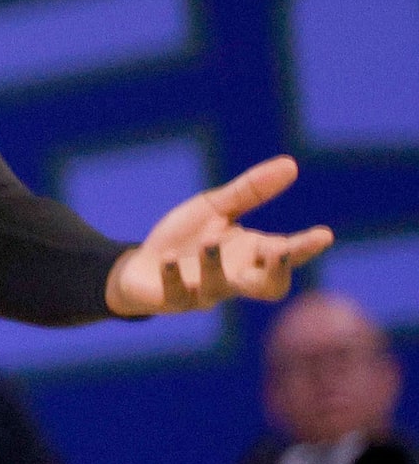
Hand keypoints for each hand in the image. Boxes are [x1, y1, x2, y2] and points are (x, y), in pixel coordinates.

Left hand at [104, 156, 330, 315]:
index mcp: (251, 254)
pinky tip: (168, 259)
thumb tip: (291, 164)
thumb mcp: (216, 208)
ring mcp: (204, 291)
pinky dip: (173, 276)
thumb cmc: (185, 239)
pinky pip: (177, 295)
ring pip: (220, 289)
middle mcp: (234, 277)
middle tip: (281, 250)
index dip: (306, 247)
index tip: (323, 235)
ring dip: (216, 266)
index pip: (287, 253)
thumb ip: (250, 191)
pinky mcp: (172, 299)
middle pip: (270, 288)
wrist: (139, 267)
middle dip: (278, 272)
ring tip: (209, 241)